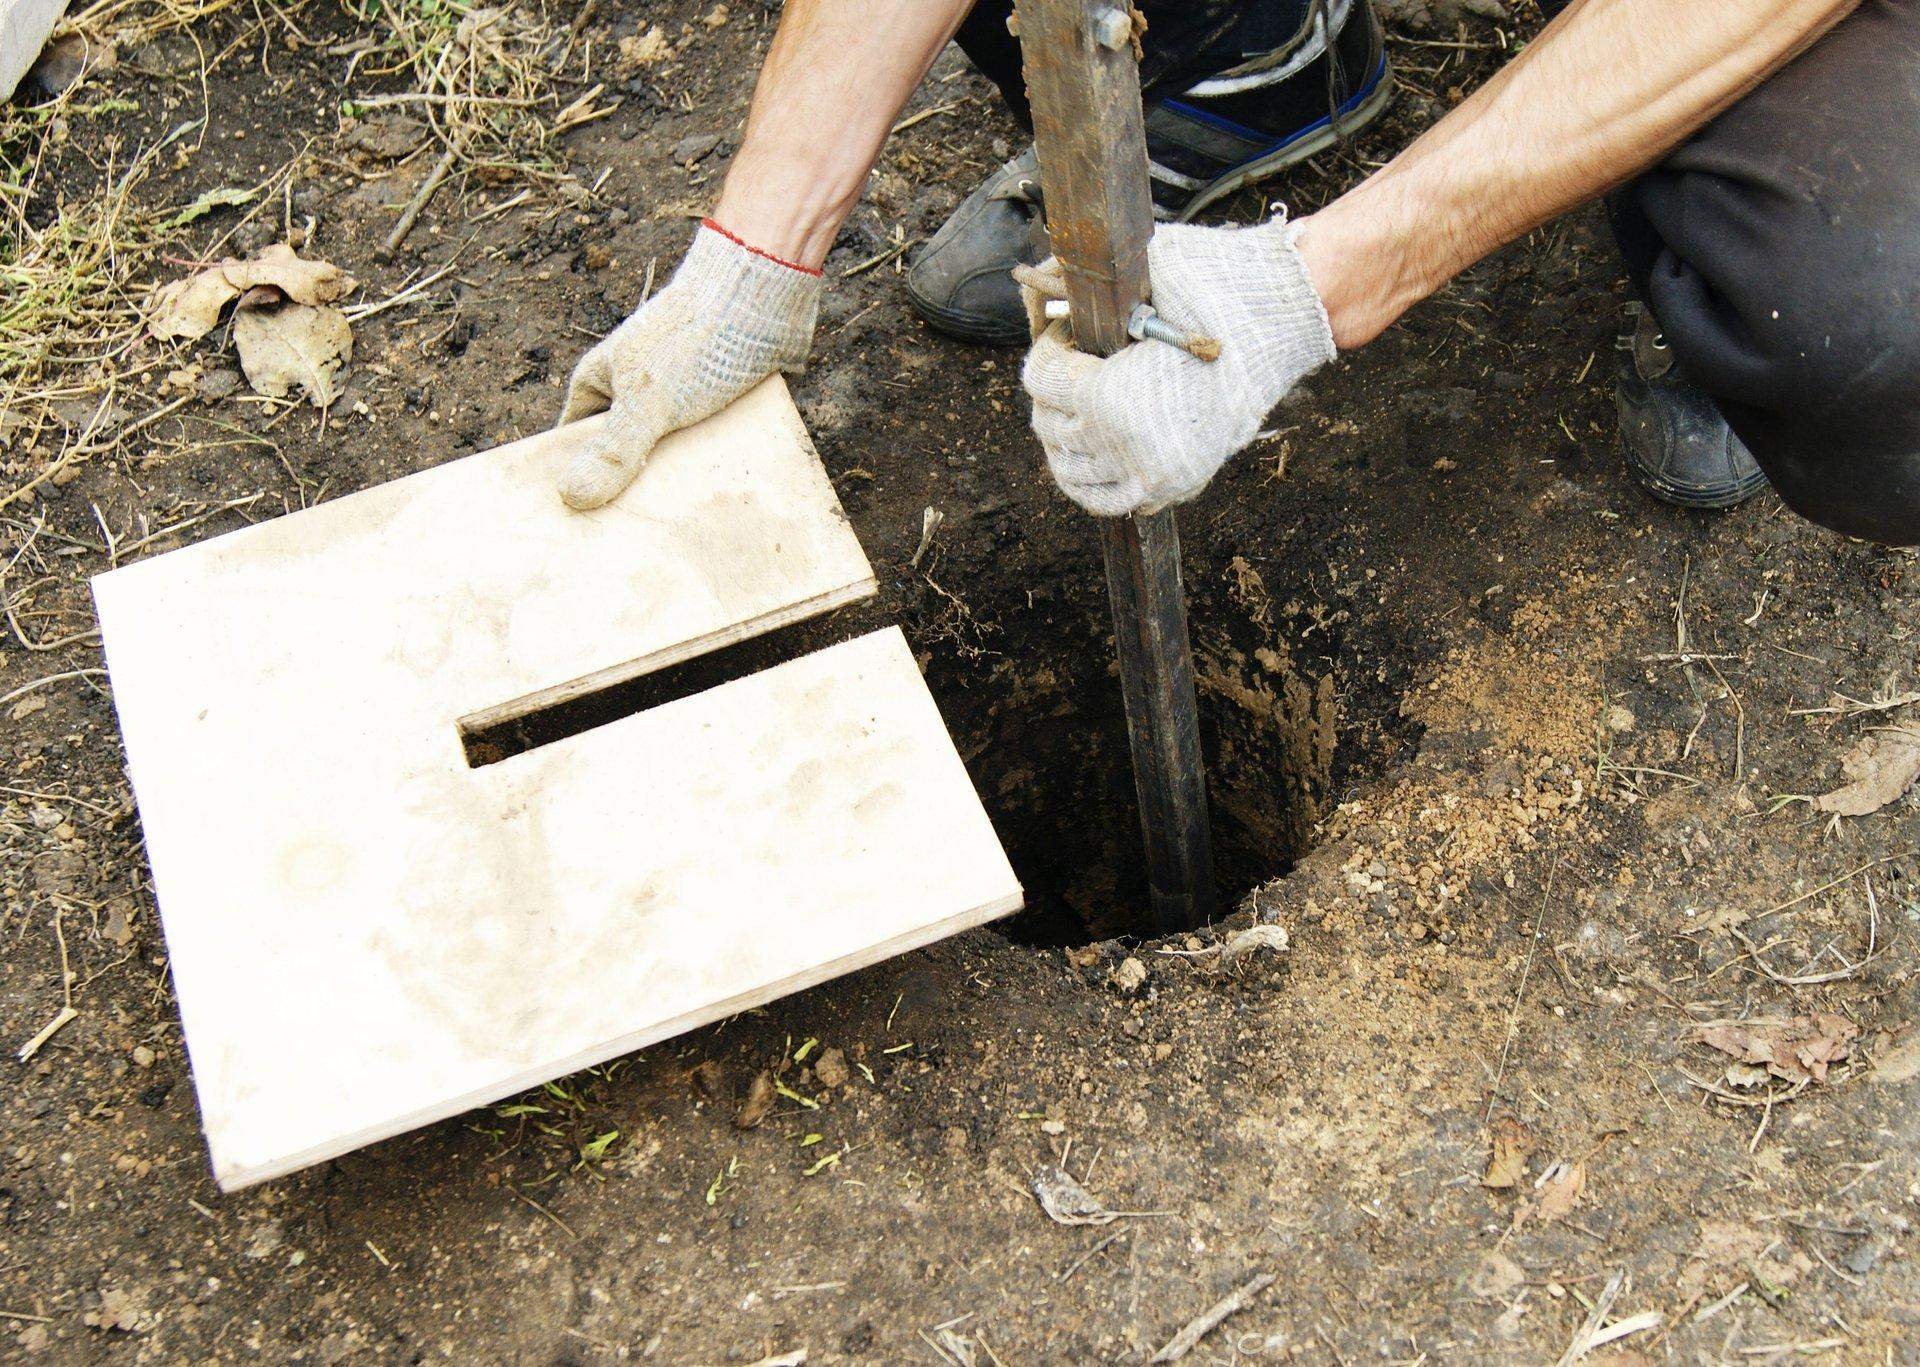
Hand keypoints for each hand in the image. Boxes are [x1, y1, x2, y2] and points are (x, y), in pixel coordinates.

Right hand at [555, 220, 821, 509]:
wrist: (766, 290)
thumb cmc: (697, 336)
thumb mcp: (649, 401)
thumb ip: (615, 450)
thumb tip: (570, 498)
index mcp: (601, 384)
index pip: (572, 446)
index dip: (572, 485)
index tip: (575, 536)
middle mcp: (636, 392)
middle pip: (623, 459)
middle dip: (630, 497)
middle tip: (634, 552)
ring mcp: (679, 399)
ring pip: (671, 457)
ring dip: (679, 487)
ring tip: (682, 537)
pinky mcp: (721, 405)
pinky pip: (710, 448)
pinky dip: (714, 471)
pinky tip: (722, 507)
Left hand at [1019, 214, 1334, 517]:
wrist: (1282, 328)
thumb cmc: (1215, 293)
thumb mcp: (1143, 273)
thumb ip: (1086, 278)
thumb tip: (1040, 275)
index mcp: (1108, 397)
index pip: (1040, 378)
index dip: (1046, 345)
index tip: (1064, 331)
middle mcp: (1120, 445)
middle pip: (1047, 422)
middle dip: (1051, 388)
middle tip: (1072, 361)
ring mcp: (1143, 474)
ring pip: (1067, 466)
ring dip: (1061, 432)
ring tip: (1078, 403)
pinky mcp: (1166, 488)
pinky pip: (1104, 500)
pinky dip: (1087, 478)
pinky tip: (1089, 451)